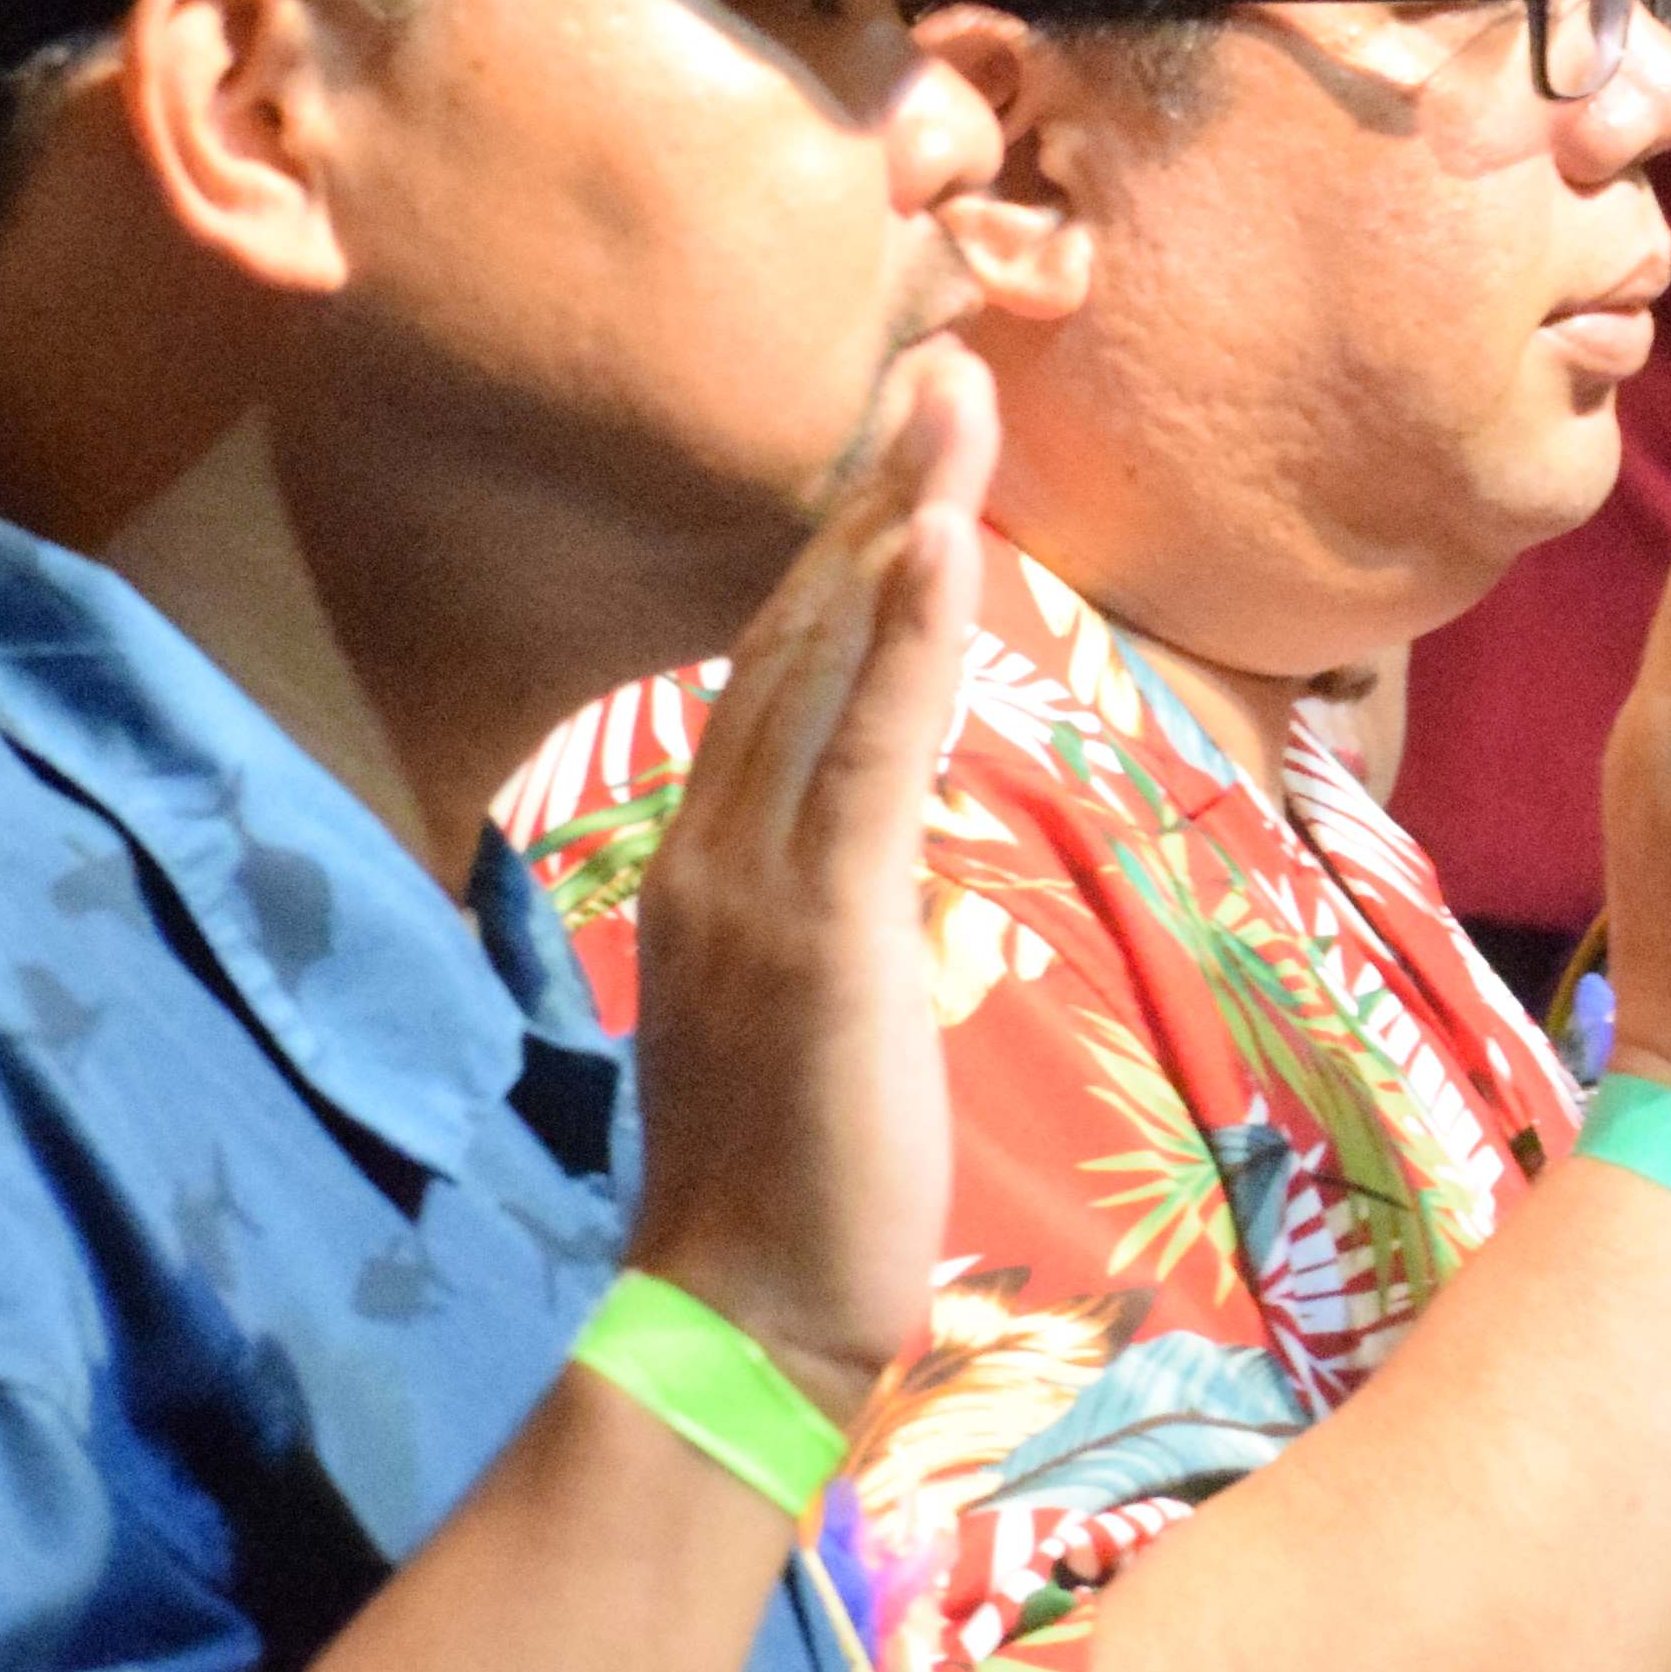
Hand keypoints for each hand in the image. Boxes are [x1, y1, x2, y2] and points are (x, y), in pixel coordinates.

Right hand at [616, 348, 1000, 1422]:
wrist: (748, 1316)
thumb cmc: (804, 1176)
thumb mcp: (819, 1002)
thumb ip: (837, 903)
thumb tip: (883, 845)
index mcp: (716, 858)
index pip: (786, 668)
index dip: (844, 544)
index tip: (905, 436)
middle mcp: (714, 843)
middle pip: (797, 628)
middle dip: (873, 487)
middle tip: (944, 355)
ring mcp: (755, 881)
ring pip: (826, 662)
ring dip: (896, 517)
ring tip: (957, 394)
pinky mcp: (821, 930)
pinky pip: (865, 758)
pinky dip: (897, 642)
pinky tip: (931, 544)